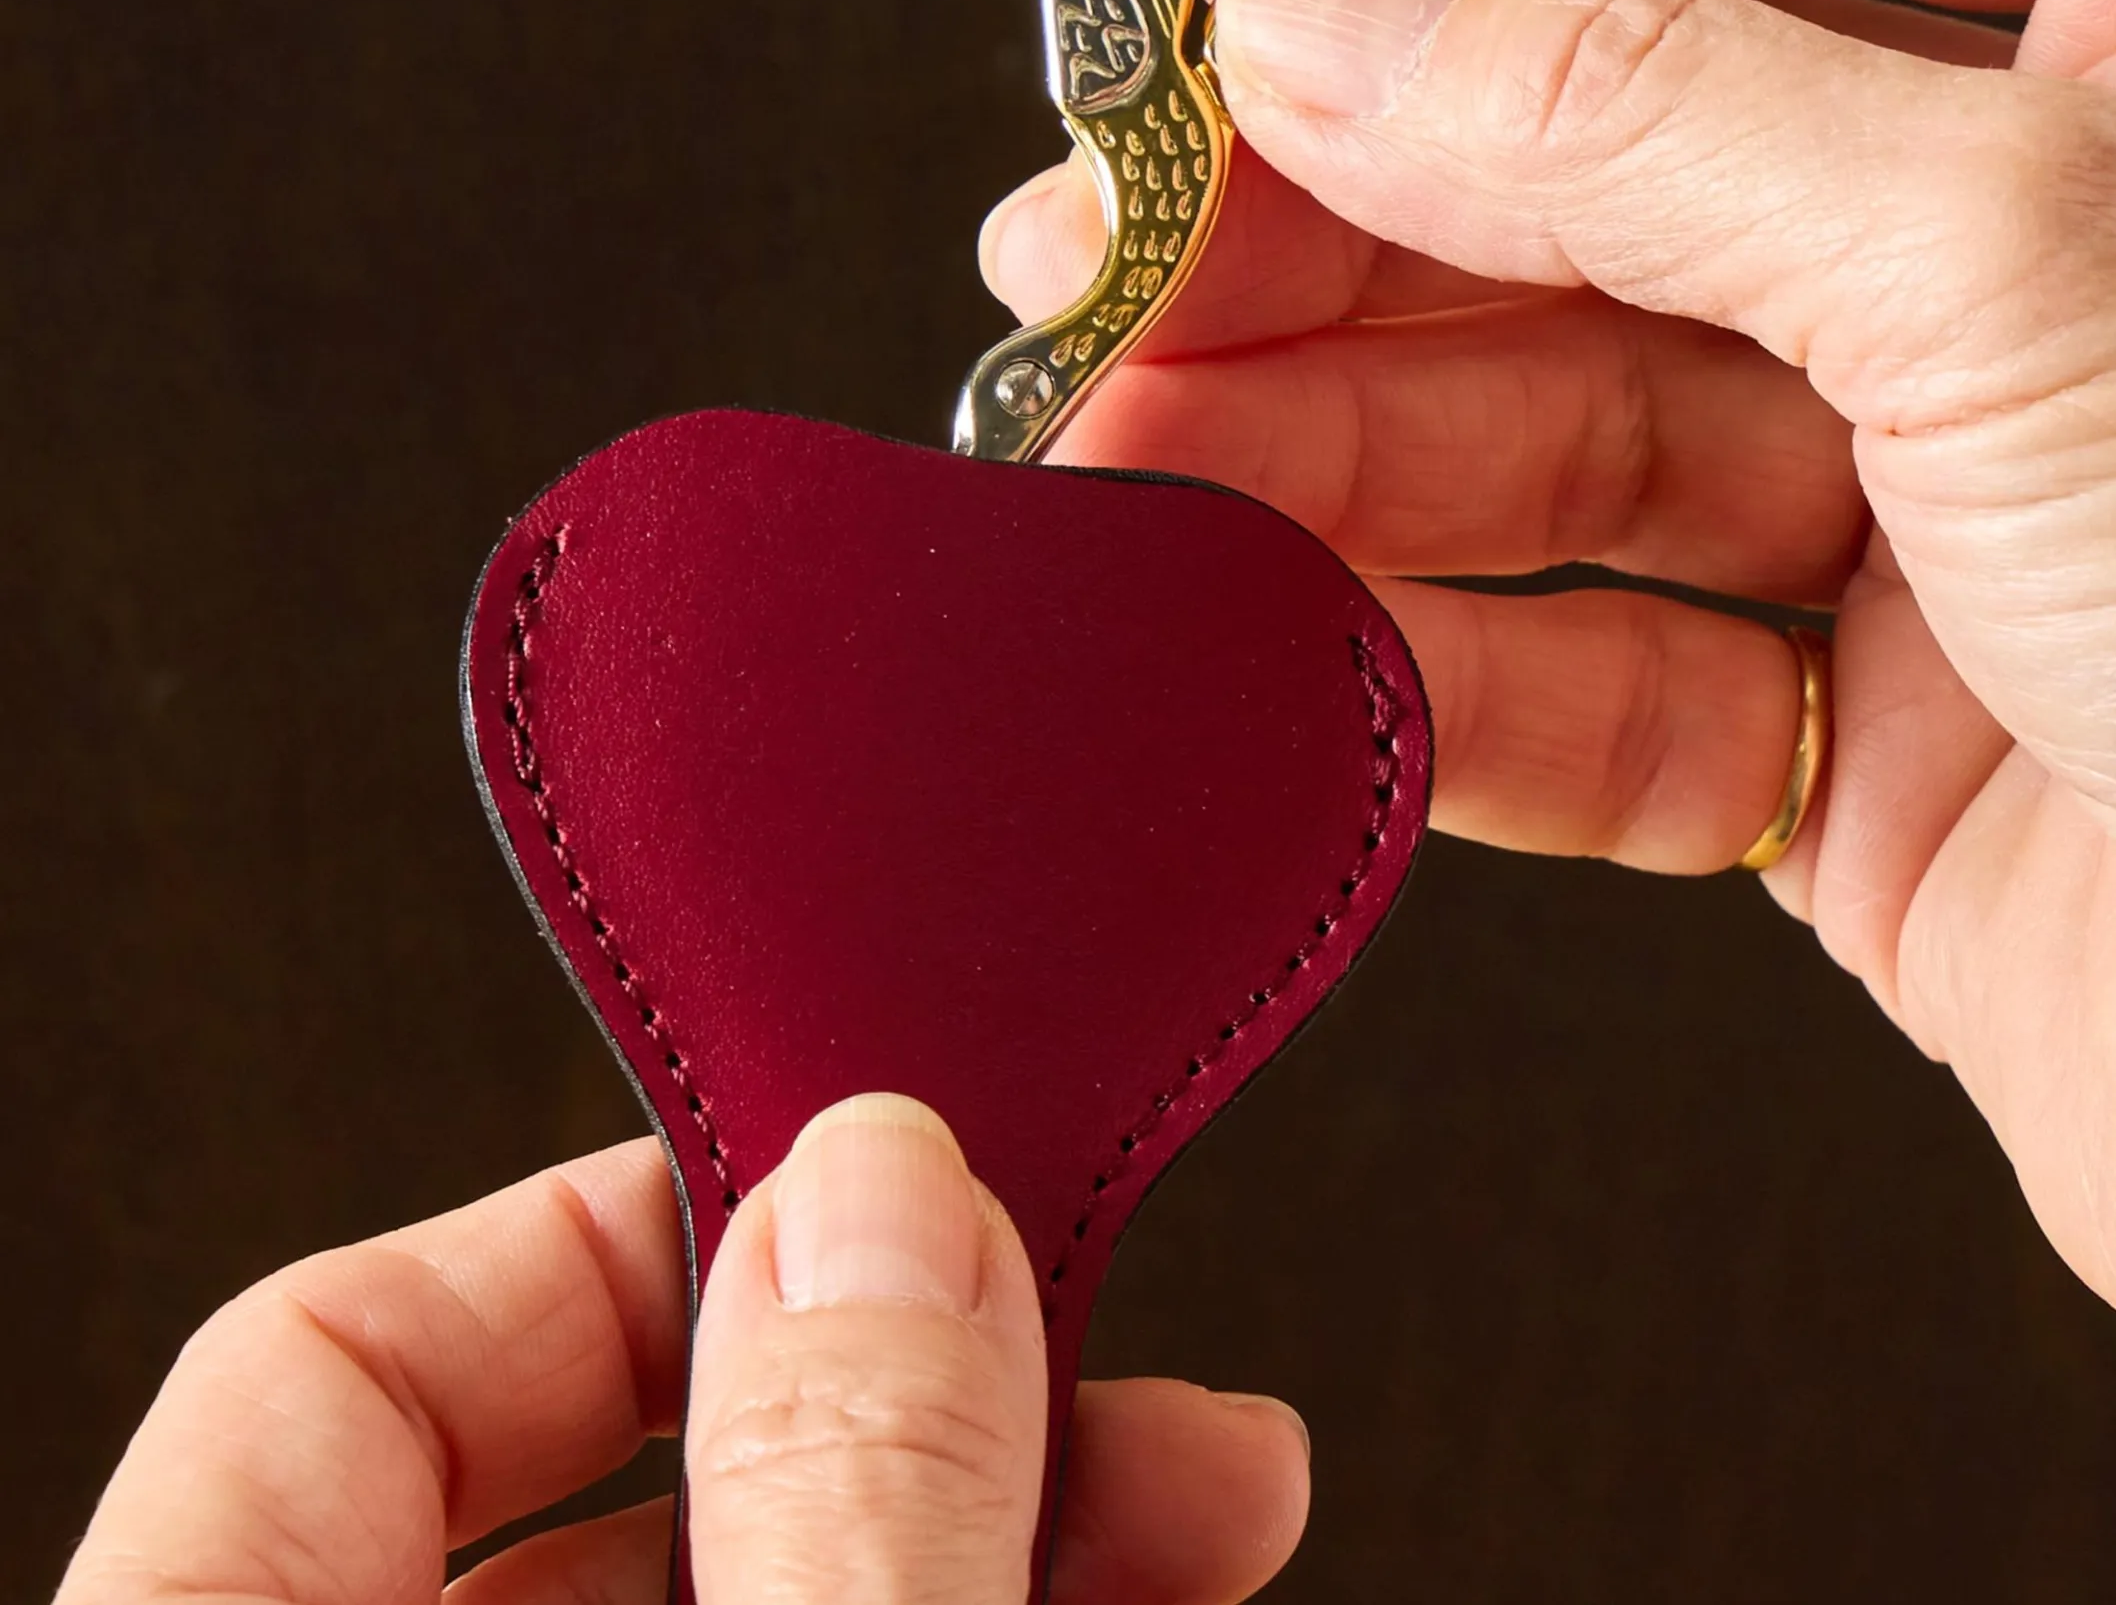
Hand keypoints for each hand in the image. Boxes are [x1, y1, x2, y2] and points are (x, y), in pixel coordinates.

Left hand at [57, 1097, 1307, 1603]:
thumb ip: (819, 1518)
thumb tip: (884, 1207)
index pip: (338, 1361)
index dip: (605, 1224)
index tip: (850, 1178)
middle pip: (604, 1473)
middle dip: (889, 1367)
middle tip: (1088, 1314)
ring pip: (765, 1589)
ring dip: (995, 1493)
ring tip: (1203, 1484)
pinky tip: (1149, 1579)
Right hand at [982, 0, 2115, 1302]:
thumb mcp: (2010, 257)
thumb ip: (1629, 115)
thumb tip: (1320, 16)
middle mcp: (2042, 221)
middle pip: (1605, 132)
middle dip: (1338, 202)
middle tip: (1117, 247)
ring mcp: (1953, 488)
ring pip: (1569, 418)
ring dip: (1330, 452)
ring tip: (1132, 465)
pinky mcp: (1884, 736)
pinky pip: (1615, 673)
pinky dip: (1444, 674)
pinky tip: (1295, 654)